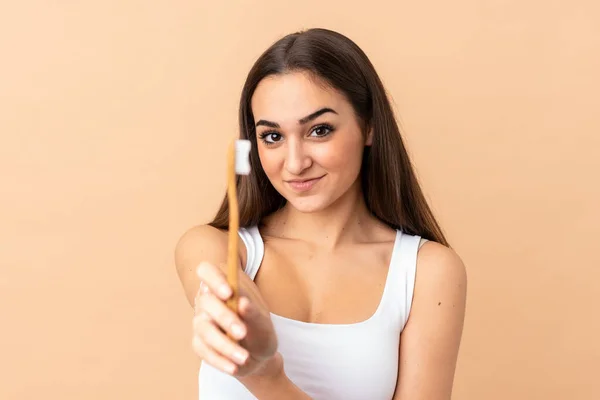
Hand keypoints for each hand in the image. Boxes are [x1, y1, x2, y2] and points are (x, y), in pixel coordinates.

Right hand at [192, 261, 277, 376]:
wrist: (258, 357)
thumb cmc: (260, 330)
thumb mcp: (264, 322)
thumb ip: (254, 312)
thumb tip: (242, 303)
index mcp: (223, 285)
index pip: (207, 271)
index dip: (215, 279)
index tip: (229, 292)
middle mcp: (207, 301)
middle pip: (206, 301)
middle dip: (224, 317)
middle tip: (242, 332)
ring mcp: (201, 322)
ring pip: (204, 329)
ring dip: (224, 344)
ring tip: (244, 357)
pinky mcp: (199, 343)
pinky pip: (203, 350)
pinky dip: (219, 360)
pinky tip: (234, 367)